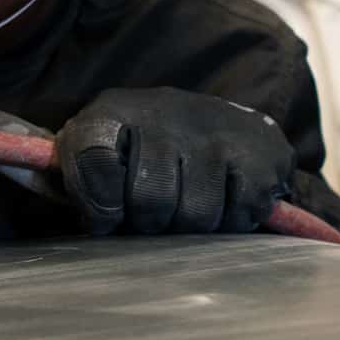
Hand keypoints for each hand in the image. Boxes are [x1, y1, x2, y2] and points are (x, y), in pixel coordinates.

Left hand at [55, 88, 292, 235]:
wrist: (209, 117)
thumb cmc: (138, 148)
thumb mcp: (94, 148)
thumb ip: (80, 178)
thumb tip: (93, 222)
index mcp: (112, 112)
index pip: (95, 160)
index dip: (98, 204)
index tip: (105, 219)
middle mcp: (164, 113)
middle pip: (150, 198)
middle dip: (148, 223)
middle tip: (150, 219)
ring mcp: (214, 131)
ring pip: (196, 214)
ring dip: (188, 227)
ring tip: (183, 210)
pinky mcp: (258, 151)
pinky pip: (239, 214)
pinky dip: (230, 223)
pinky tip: (220, 203)